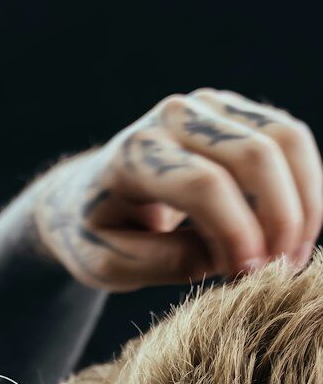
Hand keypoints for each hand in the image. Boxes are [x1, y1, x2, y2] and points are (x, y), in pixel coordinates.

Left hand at [31, 88, 322, 291]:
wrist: (83, 196)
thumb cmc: (93, 235)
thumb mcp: (108, 265)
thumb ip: (162, 263)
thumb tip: (225, 258)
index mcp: (134, 154)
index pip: (204, 185)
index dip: (237, 233)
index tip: (248, 277)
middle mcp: (174, 117)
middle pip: (254, 155)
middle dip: (279, 220)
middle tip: (277, 274)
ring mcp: (209, 107)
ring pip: (286, 139)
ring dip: (302, 203)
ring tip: (291, 258)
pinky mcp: (235, 112)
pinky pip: (291, 141)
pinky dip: (304, 188)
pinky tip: (292, 235)